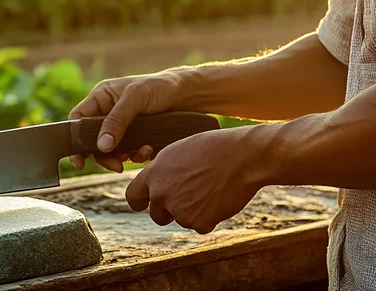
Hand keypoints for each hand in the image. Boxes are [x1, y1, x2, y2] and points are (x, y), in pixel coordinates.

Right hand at [68, 69, 191, 172]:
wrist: (188, 94)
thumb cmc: (160, 87)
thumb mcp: (135, 99)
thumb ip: (117, 121)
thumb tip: (101, 146)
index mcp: (101, 97)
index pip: (78, 119)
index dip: (75, 140)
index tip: (79, 160)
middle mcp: (108, 112)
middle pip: (93, 140)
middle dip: (104, 155)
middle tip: (116, 165)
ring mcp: (121, 125)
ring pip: (110, 149)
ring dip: (123, 156)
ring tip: (142, 152)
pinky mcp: (135, 136)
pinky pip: (128, 152)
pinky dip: (136, 155)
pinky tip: (149, 150)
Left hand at [125, 126, 269, 233]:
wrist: (242, 156)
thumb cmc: (213, 148)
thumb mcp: (178, 152)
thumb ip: (163, 171)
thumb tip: (156, 185)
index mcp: (154, 173)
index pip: (133, 196)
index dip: (141, 201)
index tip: (147, 203)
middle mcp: (161, 193)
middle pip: (156, 215)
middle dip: (169, 211)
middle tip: (189, 197)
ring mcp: (179, 209)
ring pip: (181, 220)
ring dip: (193, 211)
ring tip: (210, 188)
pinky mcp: (199, 222)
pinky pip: (201, 226)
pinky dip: (210, 217)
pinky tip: (219, 198)